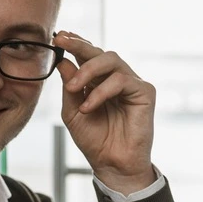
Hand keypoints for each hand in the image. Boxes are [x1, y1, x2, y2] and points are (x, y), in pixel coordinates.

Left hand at [55, 32, 156, 194]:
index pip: (88, 54)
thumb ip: (69, 87)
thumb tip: (62, 61)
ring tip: (73, 88)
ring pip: (112, 60)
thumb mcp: (72, 112)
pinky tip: (88, 106)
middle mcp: (116, 77)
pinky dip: (101, 91)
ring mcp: (132, 83)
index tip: (57, 37)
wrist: (111, 164)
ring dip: (88, 70)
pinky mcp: (145, 92)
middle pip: (99, 51)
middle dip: (79, 45)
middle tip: (62, 42)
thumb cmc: (94, 140)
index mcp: (99, 80)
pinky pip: (122, 80)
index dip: (74, 43)